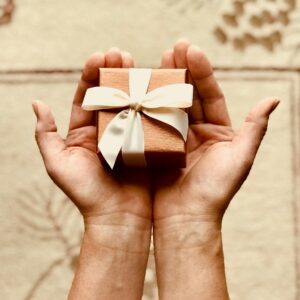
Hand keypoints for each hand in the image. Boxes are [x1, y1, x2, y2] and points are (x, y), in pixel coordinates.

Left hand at [33, 49, 151, 299]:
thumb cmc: (86, 193)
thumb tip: (37, 104)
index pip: (86, 97)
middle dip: (113, 73)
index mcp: (84, 132)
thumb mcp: (58, 164)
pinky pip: (148, 119)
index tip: (99, 57)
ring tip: (137, 64)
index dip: (91, 76)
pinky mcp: (146, 143)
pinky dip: (150, 103)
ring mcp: (128, 135)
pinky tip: (154, 86)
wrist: (118, 217)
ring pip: (130, 103)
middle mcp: (106, 130)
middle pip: (109, 96)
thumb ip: (47, 136)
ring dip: (133, 83)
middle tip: (121, 55)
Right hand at [152, 40, 278, 299]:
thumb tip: (272, 99)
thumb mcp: (240, 159)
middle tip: (173, 48)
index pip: (209, 95)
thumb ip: (254, 129)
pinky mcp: (156, 147)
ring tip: (157, 60)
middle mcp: (195, 131)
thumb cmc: (215, 192)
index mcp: (216, 131)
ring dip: (163, 83)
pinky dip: (147, 105)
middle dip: (181, 70)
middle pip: (188, 96)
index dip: (201, 72)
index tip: (191, 50)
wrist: (186, 219)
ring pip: (169, 105)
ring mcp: (174, 138)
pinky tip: (140, 89)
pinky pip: (151, 122)